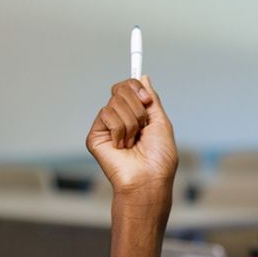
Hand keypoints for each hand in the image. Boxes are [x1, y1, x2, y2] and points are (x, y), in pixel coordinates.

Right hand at [86, 76, 177, 207]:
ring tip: (133, 142)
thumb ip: (152, 100)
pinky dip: (120, 131)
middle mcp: (120, 119)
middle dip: (137, 106)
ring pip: (115, 103)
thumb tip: (142, 77)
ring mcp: (106, 127)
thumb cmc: (159, 158)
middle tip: (143, 125)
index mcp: (136, 115)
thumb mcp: (161, 123)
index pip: (128, 87)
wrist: (148, 179)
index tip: (146, 99)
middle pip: (120, 89)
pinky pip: (106, 115)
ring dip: (131, 122)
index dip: (135, 87)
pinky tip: (121, 147)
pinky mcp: (95, 136)